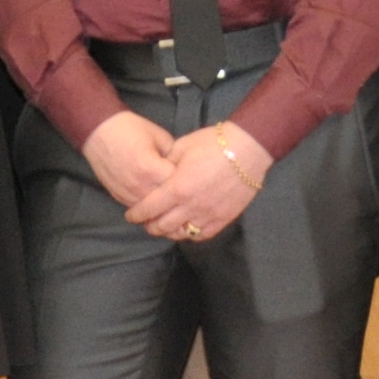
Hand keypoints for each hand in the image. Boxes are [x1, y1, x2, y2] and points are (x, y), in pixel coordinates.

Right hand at [81, 108, 178, 209]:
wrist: (100, 131)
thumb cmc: (131, 129)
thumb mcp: (160, 137)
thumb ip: (175, 156)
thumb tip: (185, 170)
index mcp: (151, 169)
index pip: (177, 185)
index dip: (187, 182)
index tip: (193, 178)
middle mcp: (138, 186)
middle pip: (165, 202)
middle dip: (176, 197)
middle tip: (186, 191)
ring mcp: (127, 194)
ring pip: (151, 211)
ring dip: (162, 206)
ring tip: (173, 199)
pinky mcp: (119, 197)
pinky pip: (138, 208)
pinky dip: (148, 207)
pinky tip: (156, 200)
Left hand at [127, 117, 269, 240]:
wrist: (247, 149)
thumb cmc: (213, 143)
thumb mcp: (182, 147)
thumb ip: (166, 164)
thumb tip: (157, 173)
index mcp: (176, 188)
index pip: (149, 208)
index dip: (136, 214)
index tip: (131, 215)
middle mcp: (190, 206)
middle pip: (162, 226)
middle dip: (150, 225)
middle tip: (146, 222)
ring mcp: (207, 215)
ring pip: (181, 234)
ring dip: (169, 232)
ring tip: (165, 226)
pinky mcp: (223, 219)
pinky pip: (202, 235)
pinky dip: (190, 234)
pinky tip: (186, 228)